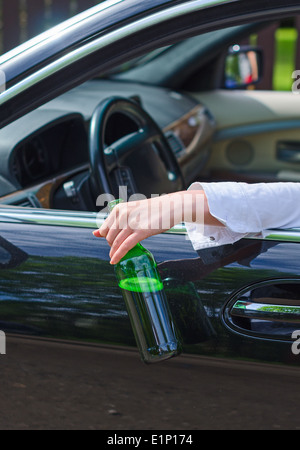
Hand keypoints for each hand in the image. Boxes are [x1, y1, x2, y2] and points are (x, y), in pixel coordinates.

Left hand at [93, 190, 214, 263]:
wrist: (171, 206)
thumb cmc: (152, 210)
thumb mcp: (130, 211)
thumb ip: (114, 222)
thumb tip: (95, 233)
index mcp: (119, 208)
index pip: (104, 228)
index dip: (106, 238)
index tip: (112, 242)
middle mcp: (123, 215)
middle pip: (108, 237)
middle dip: (111, 246)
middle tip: (117, 249)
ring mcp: (131, 223)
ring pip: (116, 242)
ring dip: (113, 253)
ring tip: (114, 258)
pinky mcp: (141, 231)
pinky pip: (125, 246)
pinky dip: (118, 255)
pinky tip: (114, 261)